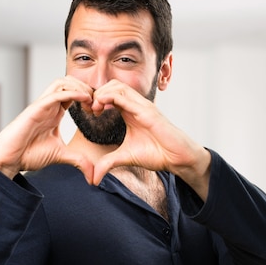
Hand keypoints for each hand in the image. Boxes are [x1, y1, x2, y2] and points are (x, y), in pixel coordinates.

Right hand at [0, 76, 94, 182]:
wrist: (9, 159)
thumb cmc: (28, 154)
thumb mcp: (61, 155)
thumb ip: (78, 160)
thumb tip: (93, 175)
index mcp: (55, 112)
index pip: (74, 93)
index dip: (88, 97)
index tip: (98, 111)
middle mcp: (49, 106)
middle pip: (69, 81)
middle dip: (86, 88)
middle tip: (96, 104)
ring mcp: (42, 105)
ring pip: (62, 82)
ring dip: (80, 87)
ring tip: (90, 101)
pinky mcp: (36, 108)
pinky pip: (56, 93)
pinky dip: (72, 92)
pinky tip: (84, 99)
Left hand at [88, 80, 211, 198]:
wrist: (176, 158)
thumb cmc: (157, 153)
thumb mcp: (125, 157)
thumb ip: (108, 163)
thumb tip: (93, 178)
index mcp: (130, 111)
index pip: (110, 94)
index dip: (96, 99)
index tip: (89, 113)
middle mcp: (136, 105)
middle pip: (112, 85)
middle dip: (97, 93)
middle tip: (90, 109)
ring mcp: (142, 106)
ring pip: (118, 86)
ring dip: (102, 93)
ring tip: (95, 109)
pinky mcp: (147, 111)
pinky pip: (126, 97)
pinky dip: (110, 97)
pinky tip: (102, 107)